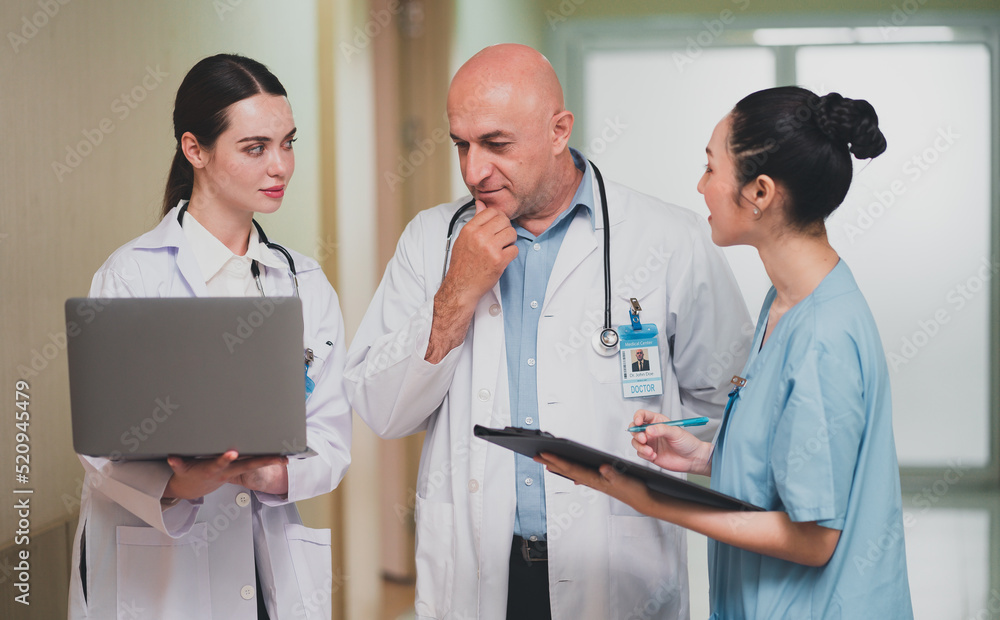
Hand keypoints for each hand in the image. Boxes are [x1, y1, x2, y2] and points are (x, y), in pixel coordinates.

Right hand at [163, 451, 286, 500]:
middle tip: (279, 458)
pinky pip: (255, 464)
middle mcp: (228, 471)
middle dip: (263, 462)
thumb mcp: (182, 470)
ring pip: (255, 465)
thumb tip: (172, 458)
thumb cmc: (190, 474)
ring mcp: (236, 471)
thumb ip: (178, 464)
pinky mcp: (240, 469)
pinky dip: (268, 461)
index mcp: (213, 469)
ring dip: (270, 461)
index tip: (233, 453)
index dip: (225, 459)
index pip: (220, 464)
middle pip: (247, 465)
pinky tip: (281, 457)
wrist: (194, 487)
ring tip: (286, 457)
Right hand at [426, 201, 517, 362]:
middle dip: (506, 229)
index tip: (497, 227)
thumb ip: (475, 221)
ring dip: (510, 241)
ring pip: (512, 233)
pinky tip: (503, 259)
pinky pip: (515, 249)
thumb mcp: (464, 239)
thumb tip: (481, 203)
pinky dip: (511, 254)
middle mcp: (479, 236)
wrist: (461, 287)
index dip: (498, 219)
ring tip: (502, 249)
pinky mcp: (499, 260)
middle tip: (502, 239)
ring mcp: (490, 248)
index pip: (492, 211)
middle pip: (504, 221)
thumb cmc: (463, 264)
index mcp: (470, 229)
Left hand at [534, 453, 655, 514]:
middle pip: (566, 470)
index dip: (556, 460)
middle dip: (550, 462)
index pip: (571, 468)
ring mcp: (595, 482)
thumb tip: (603, 467)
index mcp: (595, 479)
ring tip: (546, 462)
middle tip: (536, 456)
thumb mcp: (625, 480)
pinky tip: (569, 473)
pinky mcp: (599, 481)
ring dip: (558, 467)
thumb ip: (613, 474)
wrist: (643, 500)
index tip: (544, 454)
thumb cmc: (634, 491)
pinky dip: (571, 472)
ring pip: (571, 472)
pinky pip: (580, 475)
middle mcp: (592, 481)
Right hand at [630, 410, 712, 475]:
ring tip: (650, 451)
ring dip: (640, 446)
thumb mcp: (676, 432)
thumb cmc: (687, 443)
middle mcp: (652, 431)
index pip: (643, 415)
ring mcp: (650, 443)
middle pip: (635, 429)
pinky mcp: (649, 453)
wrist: (692, 459)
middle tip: (644, 439)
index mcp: (658, 421)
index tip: (638, 422)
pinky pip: (640, 453)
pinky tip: (654, 455)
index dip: (637, 417)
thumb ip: (662, 429)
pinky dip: (644, 454)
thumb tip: (649, 430)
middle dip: (636, 434)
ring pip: (635, 442)